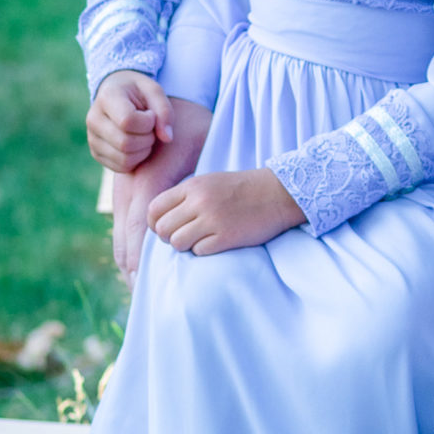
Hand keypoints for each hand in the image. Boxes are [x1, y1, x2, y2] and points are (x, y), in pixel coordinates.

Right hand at [88, 70, 174, 172]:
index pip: (128, 121)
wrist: (118, 95)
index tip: (151, 114)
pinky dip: (136, 160)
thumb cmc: (139, 92)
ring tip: (144, 135)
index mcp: (107, 97)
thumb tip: (167, 138)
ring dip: (144, 150)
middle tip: (151, 128)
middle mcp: (93, 119)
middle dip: (148, 138)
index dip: (148, 122)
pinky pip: (121, 167)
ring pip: (125, 159)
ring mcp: (92, 138)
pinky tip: (137, 144)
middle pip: (126, 143)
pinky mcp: (96, 153)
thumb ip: (164, 111)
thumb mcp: (154, 91)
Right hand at [112, 99, 213, 282]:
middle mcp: (128, 195)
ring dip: (131, 265)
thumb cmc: (185, 122)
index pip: (138, 235)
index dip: (140, 264)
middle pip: (125, 245)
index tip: (144, 287)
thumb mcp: (194, 143)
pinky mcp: (127, 195)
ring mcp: (124, 196)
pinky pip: (126, 229)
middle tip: (144, 301)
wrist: (148, 100)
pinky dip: (131, 250)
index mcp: (144, 186)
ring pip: (123, 240)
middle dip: (134, 274)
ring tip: (142, 292)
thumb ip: (192, 177)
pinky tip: (140, 268)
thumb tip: (197, 204)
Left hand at [147, 167, 304, 256]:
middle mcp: (199, 202)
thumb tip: (161, 219)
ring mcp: (213, 219)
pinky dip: (203, 250)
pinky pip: (198, 251)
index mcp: (193, 186)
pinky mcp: (226, 237)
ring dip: (185, 245)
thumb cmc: (243, 189)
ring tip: (200, 240)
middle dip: (169, 237)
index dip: (155, 223)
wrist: (278, 193)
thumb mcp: (209, 182)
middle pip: (163, 229)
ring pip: (177, 242)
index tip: (166, 228)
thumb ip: (185, 197)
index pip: (155, 209)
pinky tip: (215, 242)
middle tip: (184, 236)